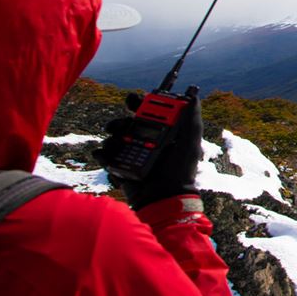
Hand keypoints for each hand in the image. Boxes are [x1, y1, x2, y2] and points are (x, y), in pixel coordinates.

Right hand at [93, 91, 202, 208]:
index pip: (147, 113)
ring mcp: (130, 154)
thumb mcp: (190, 143)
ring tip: (116, 145)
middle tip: (118, 126)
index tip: (133, 100)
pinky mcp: (120, 166)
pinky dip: (102, 154)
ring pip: (114, 138)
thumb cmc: (181, 171)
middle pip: (126, 123)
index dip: (139, 104)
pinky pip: (105, 156)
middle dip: (119, 122)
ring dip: (112, 139)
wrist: (165, 197)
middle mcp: (144, 141)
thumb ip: (192, 120)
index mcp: (160, 132)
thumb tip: (194, 97)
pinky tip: (104, 155)